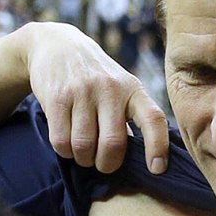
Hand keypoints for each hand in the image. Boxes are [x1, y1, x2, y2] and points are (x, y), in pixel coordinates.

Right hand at [21, 22, 168, 173]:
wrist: (57, 45)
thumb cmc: (96, 79)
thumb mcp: (121, 89)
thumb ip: (130, 119)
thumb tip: (142, 159)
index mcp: (134, 90)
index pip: (153, 119)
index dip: (158, 146)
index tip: (157, 169)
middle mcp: (111, 89)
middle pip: (113, 144)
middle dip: (107, 164)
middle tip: (103, 163)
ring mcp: (83, 91)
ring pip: (84, 147)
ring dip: (83, 159)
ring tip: (83, 151)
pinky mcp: (57, 97)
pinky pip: (61, 142)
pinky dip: (64, 151)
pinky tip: (67, 141)